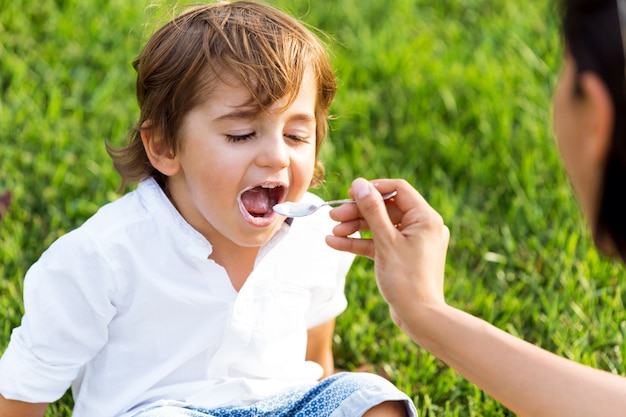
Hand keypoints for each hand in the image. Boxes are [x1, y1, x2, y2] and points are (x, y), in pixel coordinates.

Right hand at [325, 178, 449, 330]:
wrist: (419, 317)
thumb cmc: (406, 279)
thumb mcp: (385, 241)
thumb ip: (372, 210)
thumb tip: (360, 184)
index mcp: (425, 218)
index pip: (398, 190)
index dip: (373, 189)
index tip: (350, 193)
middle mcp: (422, 227)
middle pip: (385, 209)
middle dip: (358, 212)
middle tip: (334, 216)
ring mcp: (412, 242)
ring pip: (379, 226)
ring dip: (355, 227)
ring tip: (332, 231)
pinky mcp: (402, 256)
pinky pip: (379, 243)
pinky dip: (360, 243)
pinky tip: (335, 243)